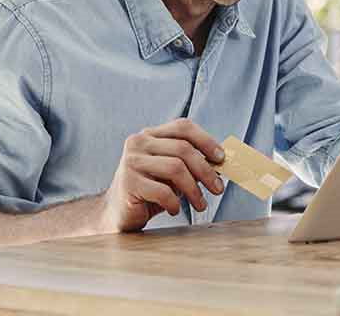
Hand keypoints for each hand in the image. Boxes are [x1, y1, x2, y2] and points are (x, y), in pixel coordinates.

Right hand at [98, 118, 226, 232]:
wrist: (118, 212)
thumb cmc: (151, 190)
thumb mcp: (171, 172)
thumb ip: (190, 163)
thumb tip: (221, 163)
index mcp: (150, 134)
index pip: (183, 127)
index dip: (206, 140)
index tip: (221, 158)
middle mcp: (138, 143)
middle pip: (183, 149)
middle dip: (206, 170)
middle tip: (218, 189)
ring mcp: (131, 161)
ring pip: (175, 168)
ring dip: (194, 190)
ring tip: (200, 205)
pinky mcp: (128, 183)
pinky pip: (162, 191)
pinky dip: (175, 203)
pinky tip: (175, 210)